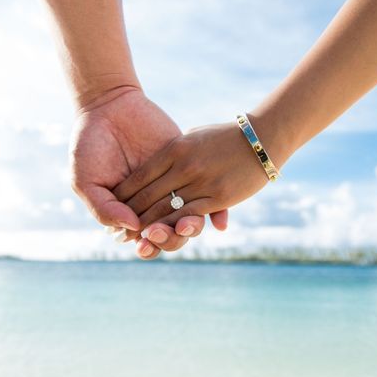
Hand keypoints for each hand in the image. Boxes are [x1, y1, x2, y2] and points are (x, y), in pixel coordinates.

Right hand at [70, 87, 227, 258]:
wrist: (109, 106)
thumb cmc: (90, 145)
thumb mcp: (85, 180)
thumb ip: (104, 208)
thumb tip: (133, 228)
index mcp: (129, 213)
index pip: (145, 240)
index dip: (148, 248)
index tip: (145, 246)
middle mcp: (154, 205)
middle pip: (170, 235)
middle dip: (170, 240)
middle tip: (163, 234)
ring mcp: (173, 187)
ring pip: (190, 219)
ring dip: (190, 228)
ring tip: (187, 225)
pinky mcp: (189, 169)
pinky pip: (209, 194)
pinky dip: (216, 211)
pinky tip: (218, 221)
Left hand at [113, 116, 287, 229]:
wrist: (262, 136)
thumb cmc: (225, 135)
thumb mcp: (193, 137)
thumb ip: (174, 153)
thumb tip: (158, 167)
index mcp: (174, 149)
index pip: (140, 178)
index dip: (124, 197)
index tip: (115, 209)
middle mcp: (183, 166)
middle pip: (148, 197)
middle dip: (132, 218)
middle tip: (119, 234)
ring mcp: (201, 182)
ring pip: (166, 211)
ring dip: (150, 228)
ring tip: (138, 240)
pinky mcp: (218, 197)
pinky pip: (190, 216)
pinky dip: (175, 228)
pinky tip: (164, 236)